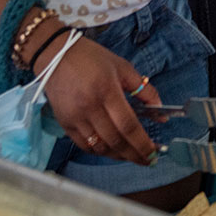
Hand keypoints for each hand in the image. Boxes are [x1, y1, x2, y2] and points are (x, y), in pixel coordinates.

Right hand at [39, 36, 157, 164]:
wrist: (55, 55)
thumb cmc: (91, 58)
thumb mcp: (122, 67)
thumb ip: (143, 89)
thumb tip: (160, 111)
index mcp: (107, 90)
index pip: (128, 125)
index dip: (142, 143)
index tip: (154, 152)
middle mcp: (90, 107)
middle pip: (116, 141)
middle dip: (134, 155)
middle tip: (148, 160)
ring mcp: (75, 118)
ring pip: (100, 148)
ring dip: (119, 156)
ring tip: (133, 156)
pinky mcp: (65, 124)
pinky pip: (85, 146)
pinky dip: (101, 152)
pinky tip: (112, 150)